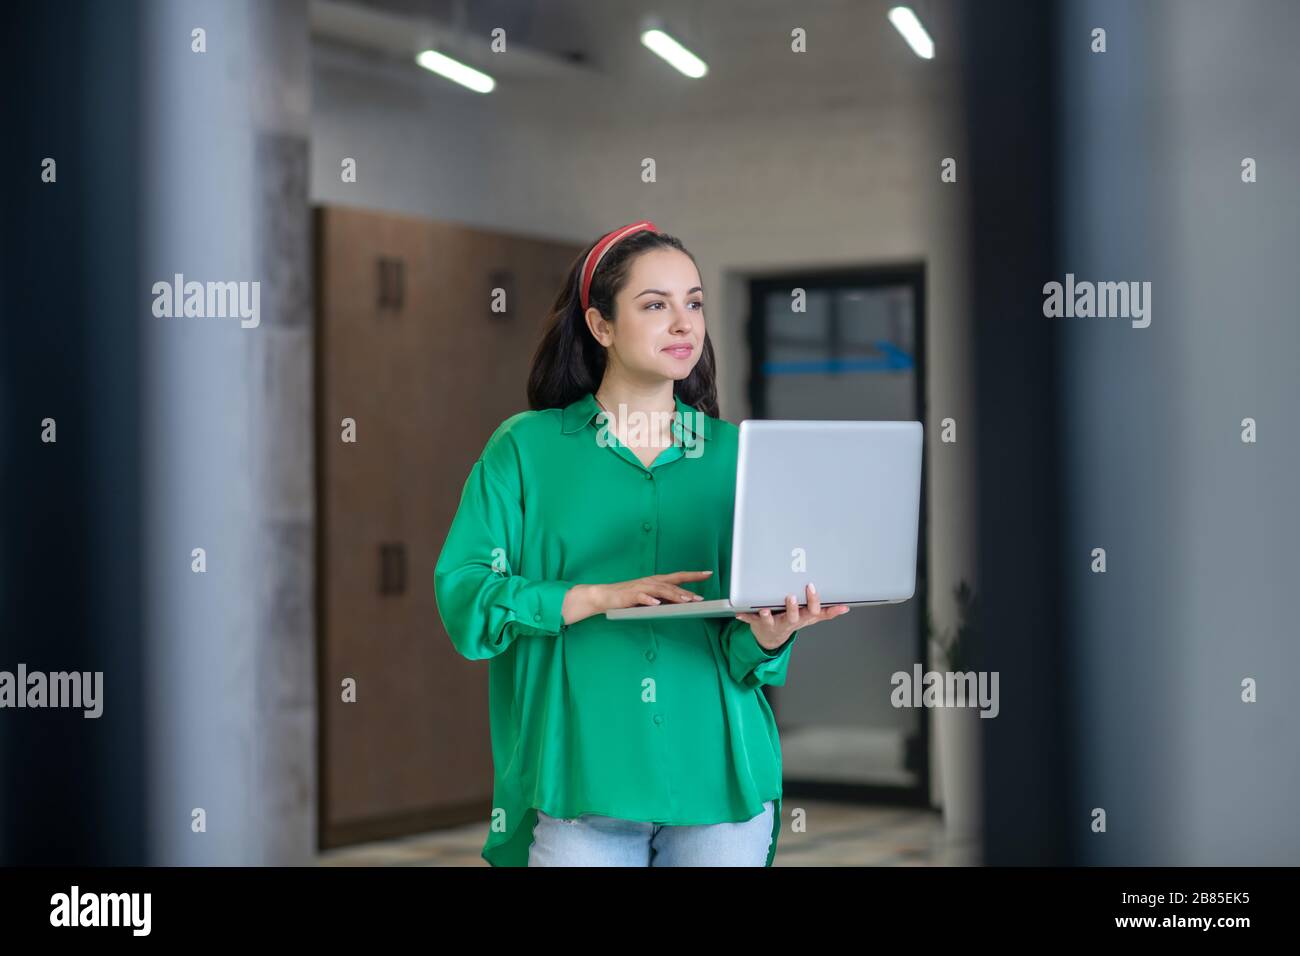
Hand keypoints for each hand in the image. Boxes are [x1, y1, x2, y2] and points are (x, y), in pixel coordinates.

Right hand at [563, 571, 712, 623]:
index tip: (708, 573)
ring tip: (685, 601)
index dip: (693, 575)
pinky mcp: (630, 595)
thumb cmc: (628, 597)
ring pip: (660, 590)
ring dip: (673, 595)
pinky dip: (650, 600)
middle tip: (700, 598)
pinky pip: (641, 597)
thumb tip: (682, 603)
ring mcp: (640, 588)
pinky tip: (657, 604)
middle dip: (687, 591)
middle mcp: (650, 582)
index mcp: (656, 581)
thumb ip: (664, 599)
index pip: (678, 576)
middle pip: (672, 585)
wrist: (604, 596)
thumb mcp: (650, 597)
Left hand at [735, 583, 849, 651]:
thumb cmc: (793, 621)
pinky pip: (751, 620)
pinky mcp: (758, 623)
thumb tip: (845, 607)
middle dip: (792, 608)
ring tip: (765, 609)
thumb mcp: (811, 618)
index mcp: (802, 618)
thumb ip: (828, 612)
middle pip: (793, 617)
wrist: (772, 637)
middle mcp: (789, 621)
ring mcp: (773, 623)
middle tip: (791, 596)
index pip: (812, 611)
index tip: (811, 586)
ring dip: (768, 615)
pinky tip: (739, 613)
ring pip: (771, 620)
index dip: (813, 601)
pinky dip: (745, 617)